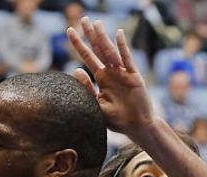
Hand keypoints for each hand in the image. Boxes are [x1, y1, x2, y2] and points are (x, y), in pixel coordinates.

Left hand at [67, 18, 153, 139]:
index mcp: (102, 78)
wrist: (136, 127)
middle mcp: (112, 72)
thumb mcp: (96, 104)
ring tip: (95, 23)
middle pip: (99, 49)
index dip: (79, 45)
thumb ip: (86, 88)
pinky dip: (122, 47)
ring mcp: (123, 73)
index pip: (88, 58)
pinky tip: (118, 34)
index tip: (69, 31)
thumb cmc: (116, 119)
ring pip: (111, 51)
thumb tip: (75, 69)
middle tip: (83, 19)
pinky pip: (127, 59)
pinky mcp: (134, 76)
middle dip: (90, 35)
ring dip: (103, 37)